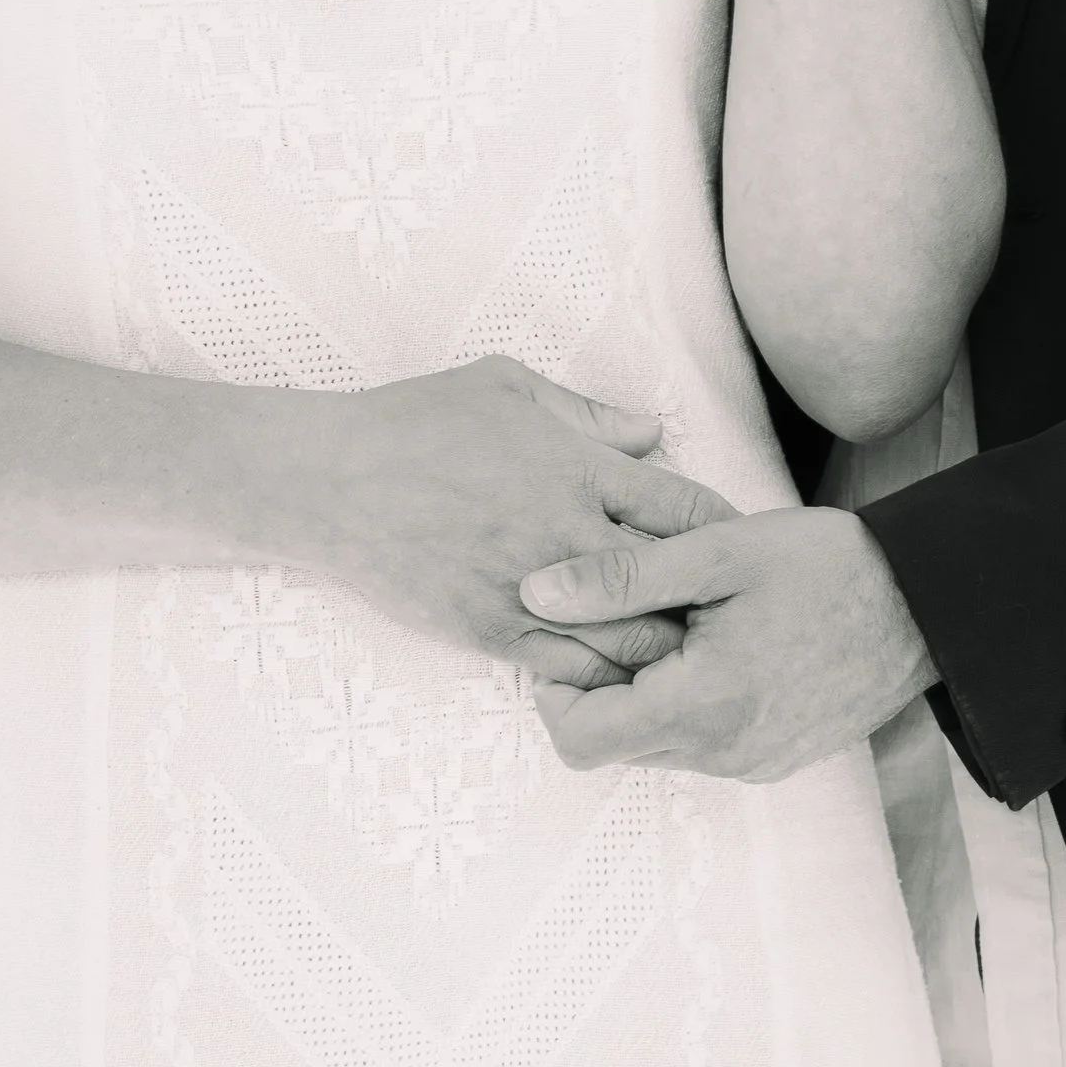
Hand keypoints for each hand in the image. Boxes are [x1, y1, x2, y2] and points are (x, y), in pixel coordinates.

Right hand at [308, 359, 731, 688]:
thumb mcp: (507, 388)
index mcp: (583, 467)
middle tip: (722, 615)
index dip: (726, 533)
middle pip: (678, 586)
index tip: (736, 548)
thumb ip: (589, 414)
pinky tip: (614, 675)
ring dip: (663, 650)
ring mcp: (533, 590)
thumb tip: (654, 431)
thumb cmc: (416, 422)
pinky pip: (571, 671)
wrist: (329, 482)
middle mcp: (570, 532)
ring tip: (680, 656)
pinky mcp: (492, 633)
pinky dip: (604, 677)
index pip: (690, 509)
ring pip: (633, 642)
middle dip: (709, 604)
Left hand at [519, 506, 939, 780]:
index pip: (581, 739)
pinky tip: (715, 643)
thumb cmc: (827, 565)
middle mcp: (724, 754)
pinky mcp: (773, 760)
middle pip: (614, 743)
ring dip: (646, 691)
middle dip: (602, 683)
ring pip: (655, 744)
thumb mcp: (715, 553)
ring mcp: (752, 765)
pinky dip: (687, 702)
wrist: (928, 605)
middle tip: (625, 613)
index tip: (573, 633)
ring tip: (679, 621)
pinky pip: (700, 744)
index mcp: (705, 706)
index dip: (554, 690)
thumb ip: (620, 576)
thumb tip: (534, 593)